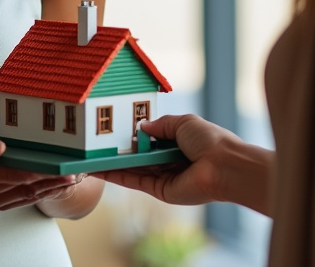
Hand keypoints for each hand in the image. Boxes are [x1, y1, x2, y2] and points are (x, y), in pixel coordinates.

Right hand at [0, 121, 78, 210]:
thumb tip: (1, 147)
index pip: (12, 175)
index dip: (37, 172)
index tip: (57, 167)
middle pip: (23, 188)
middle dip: (50, 181)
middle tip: (73, 173)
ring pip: (24, 197)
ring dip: (47, 190)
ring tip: (70, 180)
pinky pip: (18, 200)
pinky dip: (37, 194)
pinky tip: (52, 187)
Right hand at [90, 114, 248, 206]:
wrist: (225, 167)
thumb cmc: (210, 140)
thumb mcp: (183, 122)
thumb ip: (161, 124)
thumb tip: (141, 126)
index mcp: (178, 142)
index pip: (150, 138)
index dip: (133, 134)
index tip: (112, 129)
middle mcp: (169, 160)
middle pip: (138, 154)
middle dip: (118, 149)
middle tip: (94, 143)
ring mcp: (163, 176)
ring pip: (132, 168)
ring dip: (111, 163)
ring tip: (89, 156)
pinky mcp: (159, 191)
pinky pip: (134, 181)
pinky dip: (116, 175)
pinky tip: (99, 169)